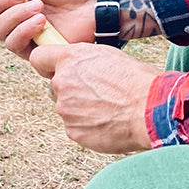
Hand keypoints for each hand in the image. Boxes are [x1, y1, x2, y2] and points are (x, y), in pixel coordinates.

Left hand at [29, 43, 155, 154]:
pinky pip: (76, 127)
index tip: (55, 69)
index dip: (47, 64)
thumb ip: (85, 61)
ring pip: (67, 108)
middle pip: (56, 86)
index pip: (38, 57)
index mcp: (71, 59)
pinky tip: (110, 121)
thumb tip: (79, 69)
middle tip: (99, 92)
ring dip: (82, 109)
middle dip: (72, 89)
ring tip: (110, 108)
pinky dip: (89, 126)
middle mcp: (62, 82)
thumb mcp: (110, 57)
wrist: (150, 109)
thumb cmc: (137, 80)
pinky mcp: (72, 131)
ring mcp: (65, 109)